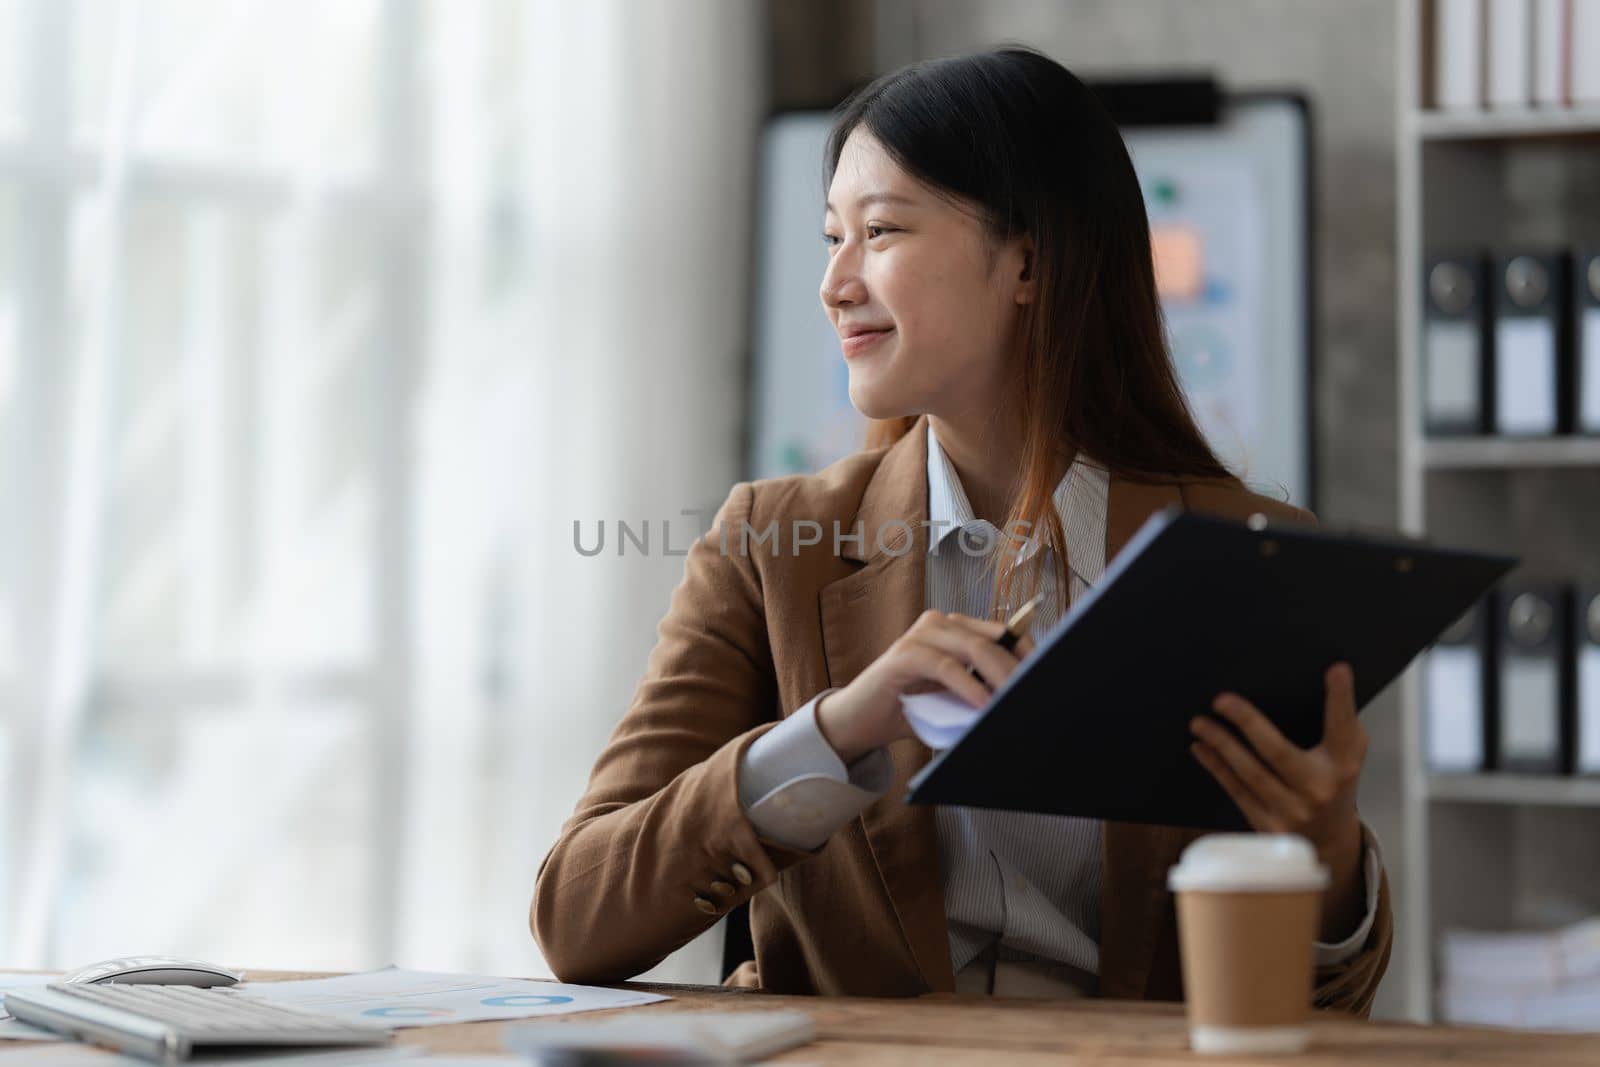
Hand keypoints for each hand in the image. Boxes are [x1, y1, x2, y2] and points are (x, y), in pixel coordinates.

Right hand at [816, 609, 1035, 763]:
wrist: (861, 720)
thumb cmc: (910, 708)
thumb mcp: (955, 699)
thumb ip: (982, 692)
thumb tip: (1022, 703)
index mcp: (957, 629)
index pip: (1005, 634)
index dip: (1029, 654)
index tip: (1047, 678)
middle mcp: (940, 624)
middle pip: (993, 639)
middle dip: (1018, 668)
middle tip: (1036, 694)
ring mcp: (920, 635)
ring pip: (973, 648)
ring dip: (998, 677)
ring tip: (1014, 701)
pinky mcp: (904, 654)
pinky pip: (944, 666)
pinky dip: (967, 685)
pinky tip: (982, 703)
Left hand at [1188, 662, 1368, 941]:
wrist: (1330, 838)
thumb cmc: (1333, 781)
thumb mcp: (1346, 752)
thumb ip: (1341, 719)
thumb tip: (1334, 671)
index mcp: (1343, 765)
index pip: (1342, 728)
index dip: (1340, 699)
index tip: (1336, 670)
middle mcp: (1318, 789)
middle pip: (1277, 751)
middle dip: (1247, 722)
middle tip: (1221, 699)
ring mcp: (1292, 812)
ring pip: (1250, 773)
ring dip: (1221, 744)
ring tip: (1200, 722)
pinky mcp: (1268, 826)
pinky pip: (1237, 791)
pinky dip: (1217, 767)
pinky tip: (1201, 747)